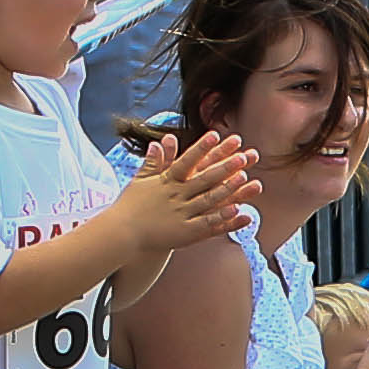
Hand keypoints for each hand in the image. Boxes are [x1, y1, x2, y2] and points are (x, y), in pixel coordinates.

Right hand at [112, 127, 257, 253]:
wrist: (121, 234)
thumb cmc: (131, 206)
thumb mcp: (141, 180)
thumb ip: (155, 161)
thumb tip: (163, 140)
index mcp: (166, 181)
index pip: (186, 160)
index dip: (202, 148)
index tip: (215, 134)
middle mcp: (175, 196)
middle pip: (204, 179)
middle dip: (225, 166)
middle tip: (243, 155)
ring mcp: (181, 214)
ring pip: (209, 200)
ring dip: (228, 189)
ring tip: (246, 178)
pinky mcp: (185, 233)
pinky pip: (207, 224)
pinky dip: (222, 217)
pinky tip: (239, 211)